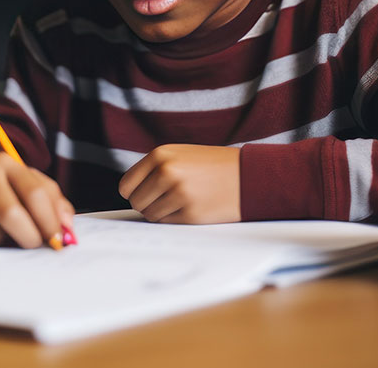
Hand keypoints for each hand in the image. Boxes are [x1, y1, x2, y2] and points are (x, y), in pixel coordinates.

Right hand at [0, 152, 73, 247]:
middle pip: (9, 213)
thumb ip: (55, 205)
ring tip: (3, 231)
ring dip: (3, 242)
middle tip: (34, 243)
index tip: (57, 240)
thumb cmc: (8, 189)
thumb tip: (67, 230)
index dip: (49, 221)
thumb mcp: (32, 186)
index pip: (34, 193)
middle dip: (28, 236)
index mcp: (8, 163)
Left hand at [119, 144, 240, 223]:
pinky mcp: (190, 213)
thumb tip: (130, 193)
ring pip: (150, 215)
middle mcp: (167, 172)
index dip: (134, 193)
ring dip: (161, 213)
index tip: (144, 195)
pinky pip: (167, 223)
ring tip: (180, 202)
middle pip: (136, 202)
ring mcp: (178, 193)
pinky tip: (191, 208)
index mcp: (161, 155)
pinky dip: (174, 219)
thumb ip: (155, 168)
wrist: (250, 175)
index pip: (127, 185)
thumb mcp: (181, 155)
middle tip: (164, 200)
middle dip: (147, 205)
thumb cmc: (214, 166)